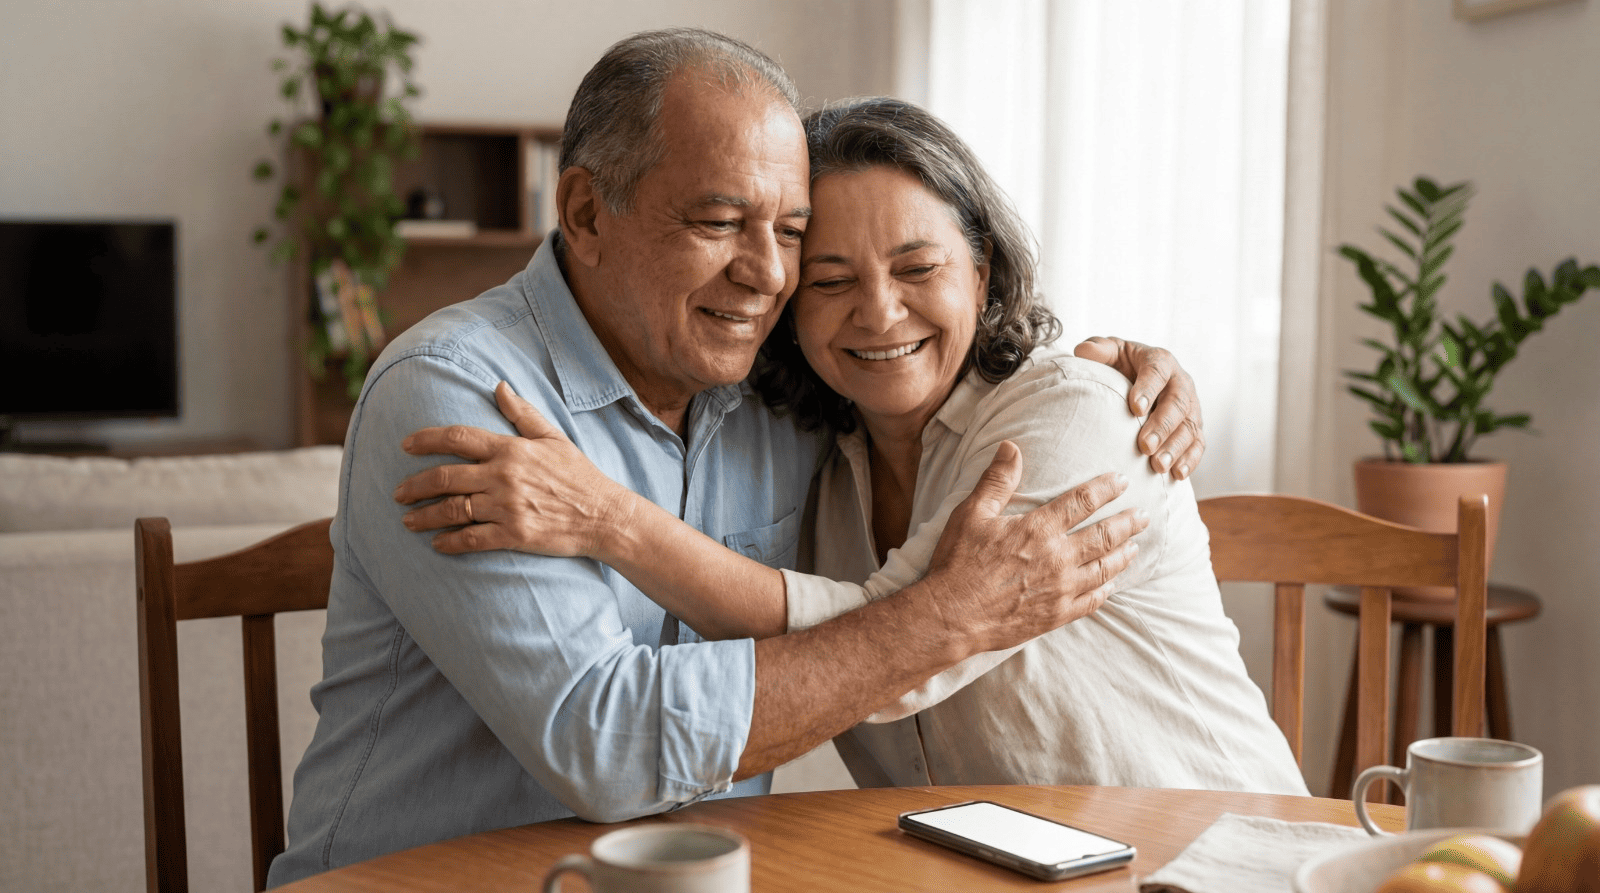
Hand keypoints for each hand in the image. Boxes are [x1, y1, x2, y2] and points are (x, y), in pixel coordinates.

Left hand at [392, 381, 633, 556]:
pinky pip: (471, 539)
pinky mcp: (514, 535)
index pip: (458, 438)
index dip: (426, 440)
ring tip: (408, 520)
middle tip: (398, 492)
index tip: (405, 445)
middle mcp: (504, 476)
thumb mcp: (553, 437)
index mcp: (511, 449)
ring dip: (424, 516)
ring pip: (452, 510)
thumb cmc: (579, 475)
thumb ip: (522, 413)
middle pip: (445, 477)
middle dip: (415, 485)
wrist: (604, 515)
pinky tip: (437, 543)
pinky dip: (449, 542)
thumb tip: (499, 386)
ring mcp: (508, 507)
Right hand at [923, 441, 1147, 652]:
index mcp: (1038, 529)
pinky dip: (1106, 590)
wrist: (952, 615)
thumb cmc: (958, 562)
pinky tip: (1111, 584)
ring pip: (1104, 569)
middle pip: (1104, 536)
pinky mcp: (1056, 615)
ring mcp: (1060, 589)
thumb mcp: (971, 513)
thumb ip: (997, 480)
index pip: (1082, 502)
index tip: (1121, 481)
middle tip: (1143, 515)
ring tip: (1134, 547)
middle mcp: (1057, 558)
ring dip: (1122, 555)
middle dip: (1127, 523)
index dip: (1105, 489)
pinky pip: (1092, 601)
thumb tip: (1011, 447)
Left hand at [1073, 335, 1204, 479]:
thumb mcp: (1109, 353)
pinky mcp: (1194, 427)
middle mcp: (1180, 381)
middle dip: (1162, 425)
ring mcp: (1191, 406)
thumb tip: (1083, 351)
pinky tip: (1177, 475)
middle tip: (1144, 446)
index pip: (1157, 371)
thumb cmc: (1121, 365)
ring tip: (1158, 466)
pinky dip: (1190, 460)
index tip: (1135, 408)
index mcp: (1160, 361)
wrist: (1138, 380)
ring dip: (1176, 447)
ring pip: (1190, 426)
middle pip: (1178, 403)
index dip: (1148, 388)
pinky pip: (1198, 443)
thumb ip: (1098, 349)